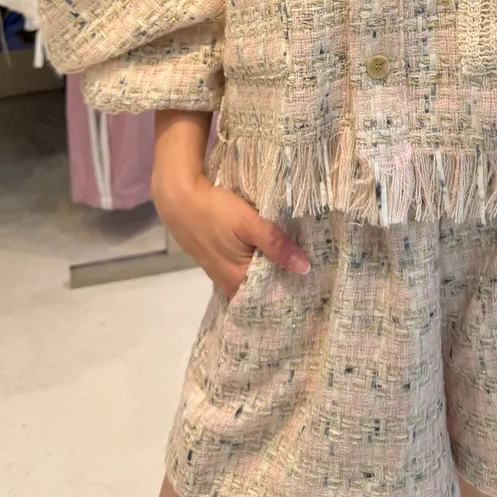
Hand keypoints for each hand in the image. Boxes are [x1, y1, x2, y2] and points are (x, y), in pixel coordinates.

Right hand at [154, 171, 309, 298]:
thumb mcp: (248, 223)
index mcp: (239, 281)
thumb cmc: (214, 211)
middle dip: (286, 282)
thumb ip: (276, 245)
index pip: (273, 298)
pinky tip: (271, 255)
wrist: (178, 199)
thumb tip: (305, 268)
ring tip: (299, 264)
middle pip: (264, 290)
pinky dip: (258, 265)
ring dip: (272, 272)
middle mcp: (230, 284)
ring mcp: (222, 274)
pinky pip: (244, 270)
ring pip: (254, 279)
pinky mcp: (218, 261)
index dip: (294, 292)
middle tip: (315, 275)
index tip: (317, 287)